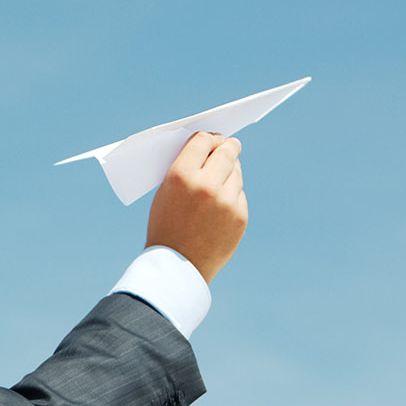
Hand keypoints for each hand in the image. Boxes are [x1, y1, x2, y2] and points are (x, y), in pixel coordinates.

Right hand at [144, 131, 246, 281]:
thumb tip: (209, 146)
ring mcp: (226, 202)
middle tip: (228, 145)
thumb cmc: (166, 226)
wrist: (177, 266)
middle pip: (226, 151)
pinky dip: (231, 195)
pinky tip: (219, 206)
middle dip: (227, 146)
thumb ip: (185, 167)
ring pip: (236, 171)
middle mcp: (206, 185)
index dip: (208, 138)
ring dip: (229, 171)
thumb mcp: (165, 192)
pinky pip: (239, 194)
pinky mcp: (240, 216)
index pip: (202, 140)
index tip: (211, 139)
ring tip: (217, 182)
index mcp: (181, 176)